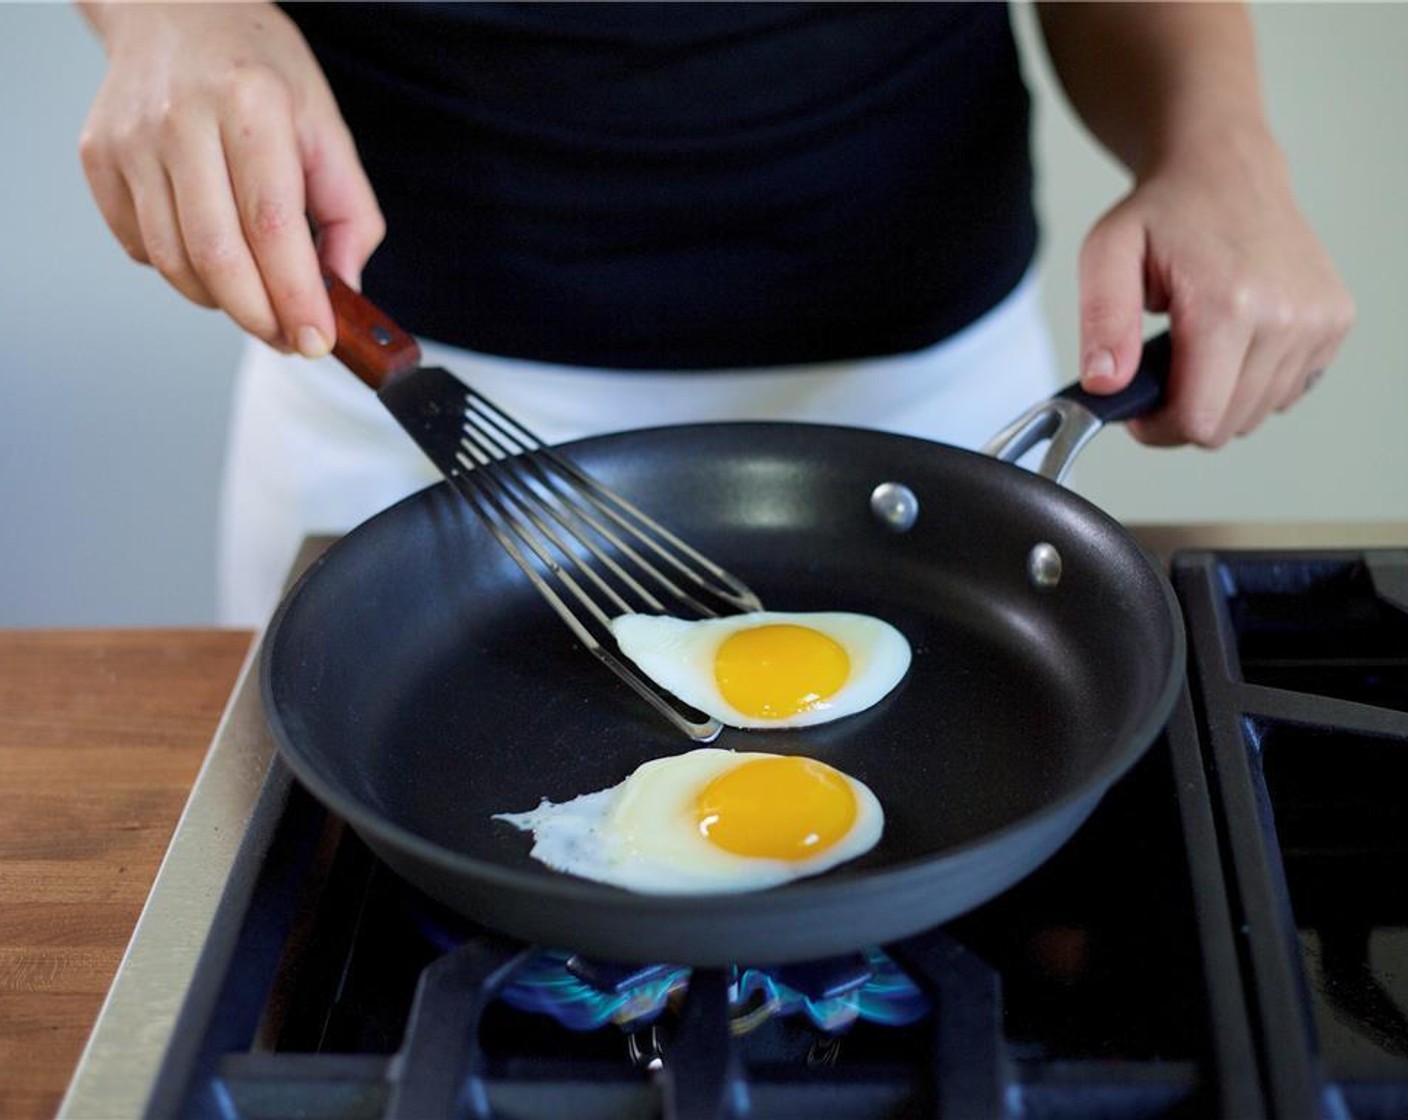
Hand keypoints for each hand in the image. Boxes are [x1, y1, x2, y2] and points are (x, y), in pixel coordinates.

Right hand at [77, 2, 382, 355]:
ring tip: (257, 303)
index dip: (295, 298)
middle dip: (260, 317)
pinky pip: (142, 248)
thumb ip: (349, 213)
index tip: (316, 341)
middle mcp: (182, 119)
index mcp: (251, 104)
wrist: (175, 10)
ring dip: (223, 302)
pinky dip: (183, 272)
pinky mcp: (98, 157)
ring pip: (175, 262)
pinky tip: (212, 258)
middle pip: (218, 256)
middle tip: (289, 339)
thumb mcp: (326, 128)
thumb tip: (342, 291)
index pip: (272, 228)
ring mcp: (131, 139)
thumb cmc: (261, 72)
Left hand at [1076, 125, 1354, 447]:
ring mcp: (1319, 321)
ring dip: (1218, 396)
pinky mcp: (1335, 322)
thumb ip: (1101, 323)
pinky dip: (1252, 381)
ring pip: (1257, 415)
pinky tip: (1231, 341)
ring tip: (1194, 344)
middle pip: (1226, 426)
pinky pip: (1285, 392)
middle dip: (1183, 413)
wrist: (1225, 168)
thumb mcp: (1107, 256)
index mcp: (1229, 304)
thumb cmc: (1164, 212)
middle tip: (1158, 369)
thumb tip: (1106, 385)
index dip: (1157, 428)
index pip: (1198, 420)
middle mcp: (1288, 316)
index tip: (1137, 406)